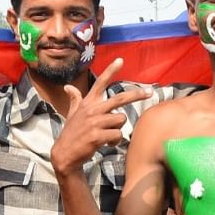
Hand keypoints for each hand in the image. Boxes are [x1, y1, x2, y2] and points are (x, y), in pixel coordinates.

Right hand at [50, 58, 150, 174]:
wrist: (65, 154)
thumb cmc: (72, 133)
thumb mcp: (72, 114)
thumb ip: (74, 99)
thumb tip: (67, 87)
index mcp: (88, 103)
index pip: (100, 82)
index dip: (110, 70)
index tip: (121, 60)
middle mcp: (92, 109)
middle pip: (120, 98)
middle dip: (137, 95)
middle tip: (149, 93)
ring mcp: (95, 122)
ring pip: (121, 120)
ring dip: (118, 129)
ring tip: (107, 135)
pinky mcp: (97, 136)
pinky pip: (117, 135)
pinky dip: (114, 141)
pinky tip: (106, 144)